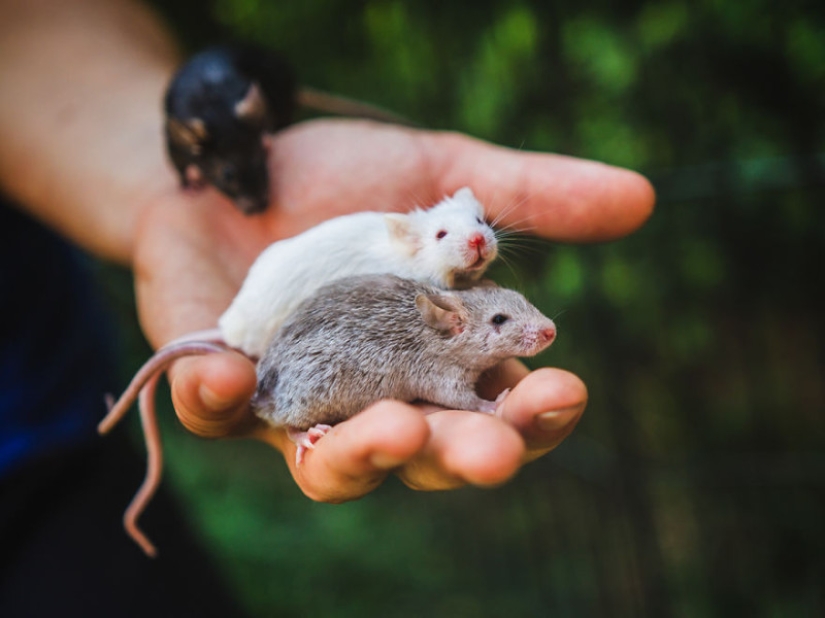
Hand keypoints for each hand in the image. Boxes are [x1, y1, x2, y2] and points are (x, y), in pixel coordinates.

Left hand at [133, 118, 653, 500]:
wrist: (236, 161)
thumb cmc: (343, 182)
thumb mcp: (443, 176)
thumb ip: (533, 195)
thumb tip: (641, 198)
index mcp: (435, 359)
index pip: (497, 411)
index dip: (533, 415)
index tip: (564, 389)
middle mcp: (373, 395)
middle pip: (427, 456)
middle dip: (461, 457)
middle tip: (493, 453)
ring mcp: (295, 398)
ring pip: (329, 464)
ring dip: (363, 456)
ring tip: (398, 430)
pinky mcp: (218, 383)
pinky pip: (214, 412)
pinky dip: (221, 400)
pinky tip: (230, 376)